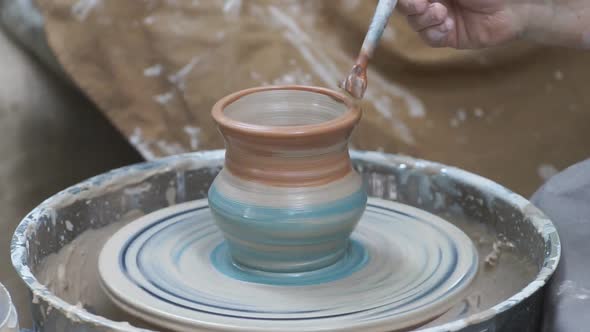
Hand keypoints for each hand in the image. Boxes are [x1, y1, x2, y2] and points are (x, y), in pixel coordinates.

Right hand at [397, 0, 526, 47]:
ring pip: (415, 23)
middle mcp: (434, 0)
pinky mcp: (447, 37)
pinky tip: (448, 27)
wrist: (514, 8)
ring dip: (424, 19)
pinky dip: (435, 33)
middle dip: (410, 6)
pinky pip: (429, 38)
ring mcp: (439, 18)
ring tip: (442, 15)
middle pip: (406, 7)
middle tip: (420, 5)